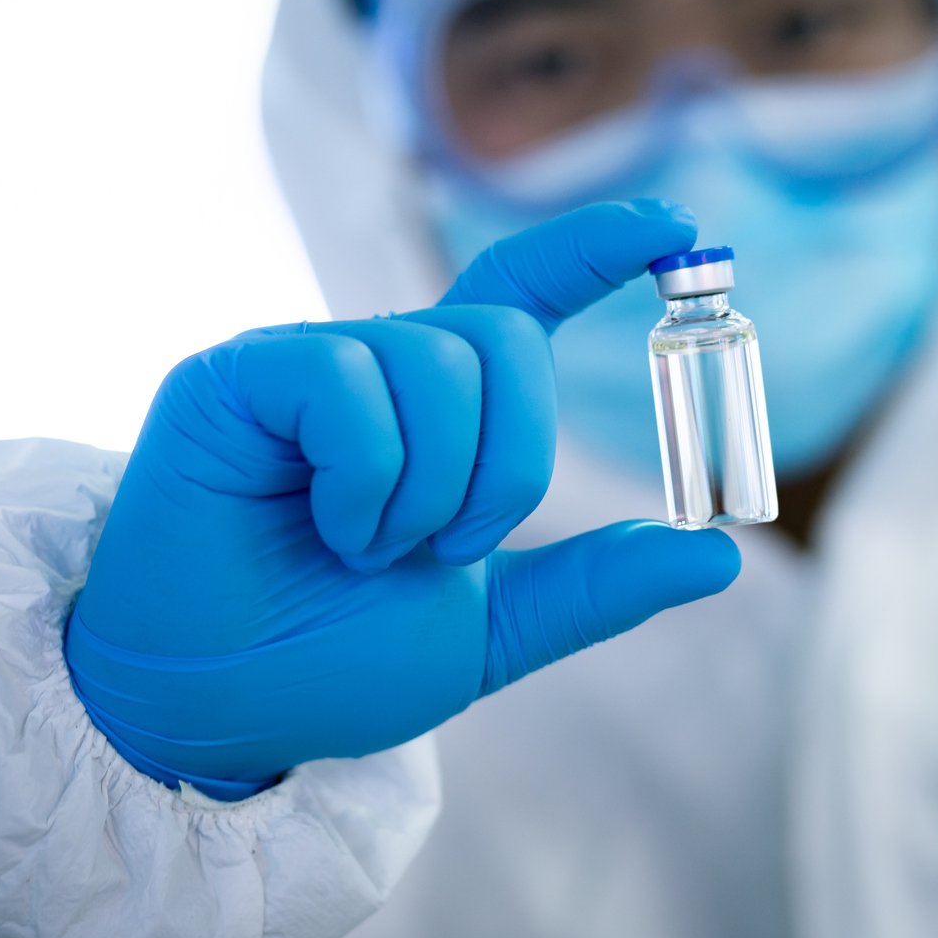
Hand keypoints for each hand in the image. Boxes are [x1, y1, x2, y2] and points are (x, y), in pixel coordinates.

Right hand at [66, 199, 739, 797]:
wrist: (216, 709)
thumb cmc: (327, 662)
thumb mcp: (485, 628)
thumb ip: (589, 587)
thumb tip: (720, 556)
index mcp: (438, 411)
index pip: (521, 294)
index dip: (595, 249)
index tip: (676, 227)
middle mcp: (377, 367)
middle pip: (503, 337)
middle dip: (510, 462)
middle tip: (449, 547)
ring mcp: (307, 363)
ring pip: (436, 360)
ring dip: (429, 489)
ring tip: (369, 549)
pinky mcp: (240, 376)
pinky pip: (348, 379)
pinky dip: (367, 475)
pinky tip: (329, 526)